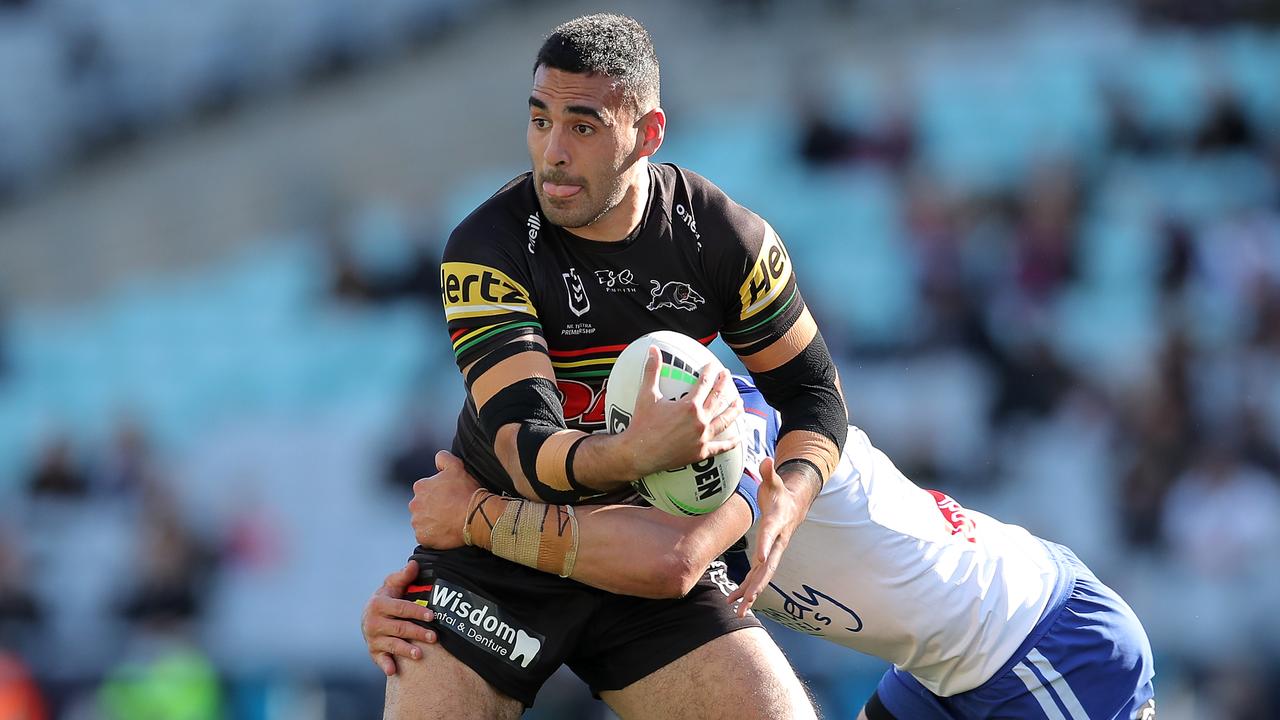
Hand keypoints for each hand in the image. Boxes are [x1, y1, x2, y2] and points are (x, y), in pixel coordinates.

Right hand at [361, 561, 437, 675]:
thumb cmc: (387, 598)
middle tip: (434, 637)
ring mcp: (373, 638)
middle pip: (399, 628)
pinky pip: (379, 659)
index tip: (432, 616)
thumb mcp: (393, 585)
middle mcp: (373, 622)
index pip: (401, 608)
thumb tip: (414, 564)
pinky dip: (385, 665)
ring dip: (405, 650)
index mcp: (379, 604)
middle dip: (417, 632)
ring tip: (420, 654)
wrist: (369, 616)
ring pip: (392, 644)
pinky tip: (393, 671)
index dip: (417, 611)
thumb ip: (404, 576)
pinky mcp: (373, 651)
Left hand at [410, 451, 481, 548]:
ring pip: (423, 522)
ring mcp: (418, 522)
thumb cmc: (466, 492)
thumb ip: (443, 458)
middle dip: (433, 508)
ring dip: (432, 522)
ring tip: (449, 522)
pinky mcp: (423, 536)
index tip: (449, 498)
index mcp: (420, 487)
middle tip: (450, 510)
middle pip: (422, 507)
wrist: (475, 516)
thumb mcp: (457, 467)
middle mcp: (415, 504)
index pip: (425, 491)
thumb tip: (438, 458)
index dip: (438, 494)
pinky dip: (433, 535)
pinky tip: (446, 531)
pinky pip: (426, 536)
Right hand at [623, 346, 742, 476]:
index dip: (710, 372)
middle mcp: (700, 421)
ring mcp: (702, 437)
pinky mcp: (701, 452)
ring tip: (739, 403)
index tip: (713, 365)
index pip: (705, 383)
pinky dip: (731, 443)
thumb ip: (652, 370)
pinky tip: (738, 438)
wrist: (639, 453)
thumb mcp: (646, 395)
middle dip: (724, 385)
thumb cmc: (641, 424)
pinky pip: (721, 447)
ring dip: (734, 410)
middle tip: (727, 376)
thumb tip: (653, 349)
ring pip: (725, 421)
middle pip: (718, 399)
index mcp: (689, 405)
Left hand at [726, 458, 813, 616]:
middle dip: (758, 584)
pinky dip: (746, 590)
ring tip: (738, 611)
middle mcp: (776, 542)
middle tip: (748, 599)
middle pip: (768, 566)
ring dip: (750, 595)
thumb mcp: (774, 481)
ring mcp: (772, 552)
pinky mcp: (766, 557)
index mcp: (776, 523)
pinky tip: (733, 602)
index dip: (765, 545)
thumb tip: (765, 459)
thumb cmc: (779, 492)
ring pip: (762, 578)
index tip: (759, 558)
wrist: (793, 505)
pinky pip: (756, 577)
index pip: (770, 535)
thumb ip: (769, 472)